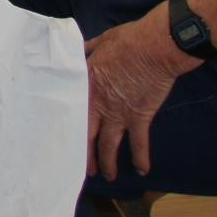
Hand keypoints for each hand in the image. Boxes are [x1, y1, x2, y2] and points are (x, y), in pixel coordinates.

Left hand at [84, 5, 198, 179]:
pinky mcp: (140, 117)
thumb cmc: (128, 41)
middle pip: (86, 134)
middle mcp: (98, 104)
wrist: (154, 48)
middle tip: (83, 168)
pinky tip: (142, 170)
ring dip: (108, 163)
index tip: (63, 136)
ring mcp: (119, 113)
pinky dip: (141, 158)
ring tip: (108, 176)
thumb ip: (89, 50)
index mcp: (86, 85)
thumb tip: (82, 50)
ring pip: (109, 145)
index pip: (72, 110)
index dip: (67, 125)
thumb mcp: (101, 42)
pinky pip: (139, 143)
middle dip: (84, 153)